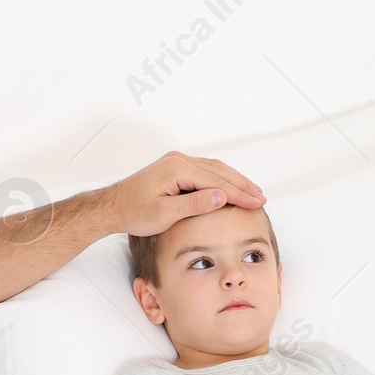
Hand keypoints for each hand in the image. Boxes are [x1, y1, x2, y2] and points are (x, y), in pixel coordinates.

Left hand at [107, 152, 264, 236]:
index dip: (240, 194)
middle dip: (242, 185)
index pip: (217, 182)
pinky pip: (204, 170)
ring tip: (253, 192)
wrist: (112, 207)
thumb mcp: (165, 214)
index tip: (258, 203)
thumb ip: (194, 204)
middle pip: (219, 171)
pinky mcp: (174, 167)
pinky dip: (221, 178)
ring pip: (214, 168)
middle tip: (262, 198)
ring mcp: (176, 161)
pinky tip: (230, 186)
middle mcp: (178, 160)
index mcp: (177, 169)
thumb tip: (222, 196)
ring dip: (234, 180)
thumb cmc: (134, 213)